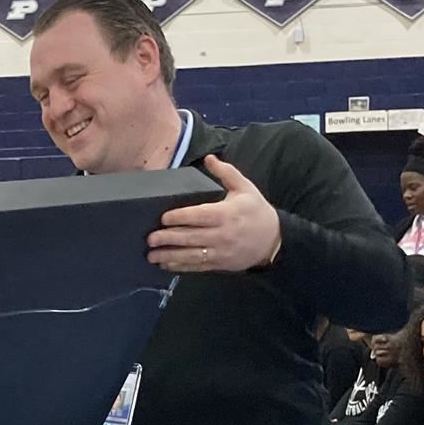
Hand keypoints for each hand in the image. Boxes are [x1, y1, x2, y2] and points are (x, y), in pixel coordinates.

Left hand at [146, 155, 281, 273]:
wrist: (273, 240)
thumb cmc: (256, 211)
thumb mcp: (245, 188)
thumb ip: (226, 173)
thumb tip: (209, 157)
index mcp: (226, 214)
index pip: (199, 216)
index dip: (180, 217)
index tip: (163, 218)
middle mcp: (222, 234)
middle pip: (191, 237)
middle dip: (169, 238)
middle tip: (150, 239)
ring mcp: (220, 252)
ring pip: (191, 255)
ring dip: (170, 256)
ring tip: (151, 256)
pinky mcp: (219, 264)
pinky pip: (197, 266)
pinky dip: (180, 266)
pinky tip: (165, 265)